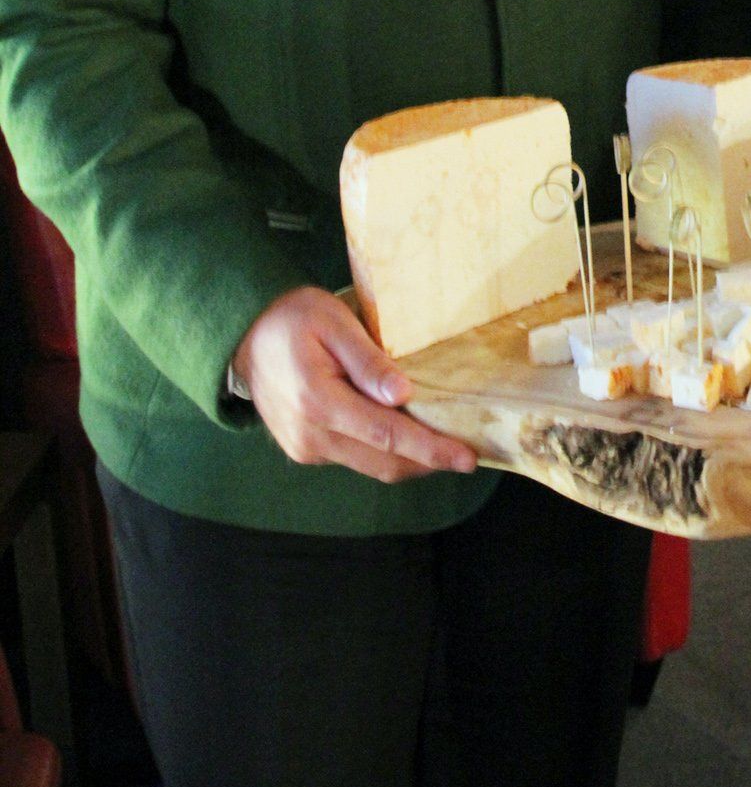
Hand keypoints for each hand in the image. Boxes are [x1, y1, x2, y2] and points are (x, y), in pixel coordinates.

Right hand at [232, 286, 477, 481]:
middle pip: (384, 463)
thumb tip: (403, 394)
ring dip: (410, 460)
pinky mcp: (306, 450)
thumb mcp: (333, 322)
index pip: (386, 435)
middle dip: (429, 462)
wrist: (245, 336)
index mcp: (318, 402)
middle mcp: (310, 436)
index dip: (430, 449)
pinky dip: (385, 452)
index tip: (466, 457)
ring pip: (372, 467)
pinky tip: (407, 434)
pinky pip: (355, 458)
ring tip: (446, 445)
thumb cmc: (292, 319)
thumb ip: (368, 361)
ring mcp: (306, 448)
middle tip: (468, 453)